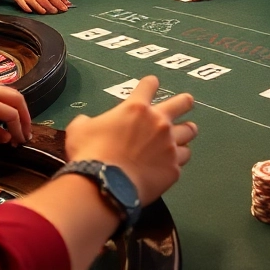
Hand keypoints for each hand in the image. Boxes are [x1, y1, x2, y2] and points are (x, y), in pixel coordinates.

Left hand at [0, 78, 32, 145]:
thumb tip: (7, 137)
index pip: (12, 114)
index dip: (19, 129)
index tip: (20, 142)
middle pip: (15, 98)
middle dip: (24, 116)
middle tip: (25, 133)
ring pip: (7, 92)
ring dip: (14, 108)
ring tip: (14, 127)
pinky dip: (2, 104)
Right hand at [65, 76, 197, 203]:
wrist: (104, 185)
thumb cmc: (90, 154)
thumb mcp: (80, 130)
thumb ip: (87, 122)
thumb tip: (86, 123)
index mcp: (136, 108)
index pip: (149, 85)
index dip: (150, 84)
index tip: (151, 84)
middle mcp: (158, 123)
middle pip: (183, 103)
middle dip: (185, 102)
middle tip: (186, 103)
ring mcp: (169, 146)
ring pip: (189, 133)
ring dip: (185, 132)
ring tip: (185, 134)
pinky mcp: (173, 169)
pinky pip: (181, 160)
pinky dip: (176, 160)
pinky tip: (170, 164)